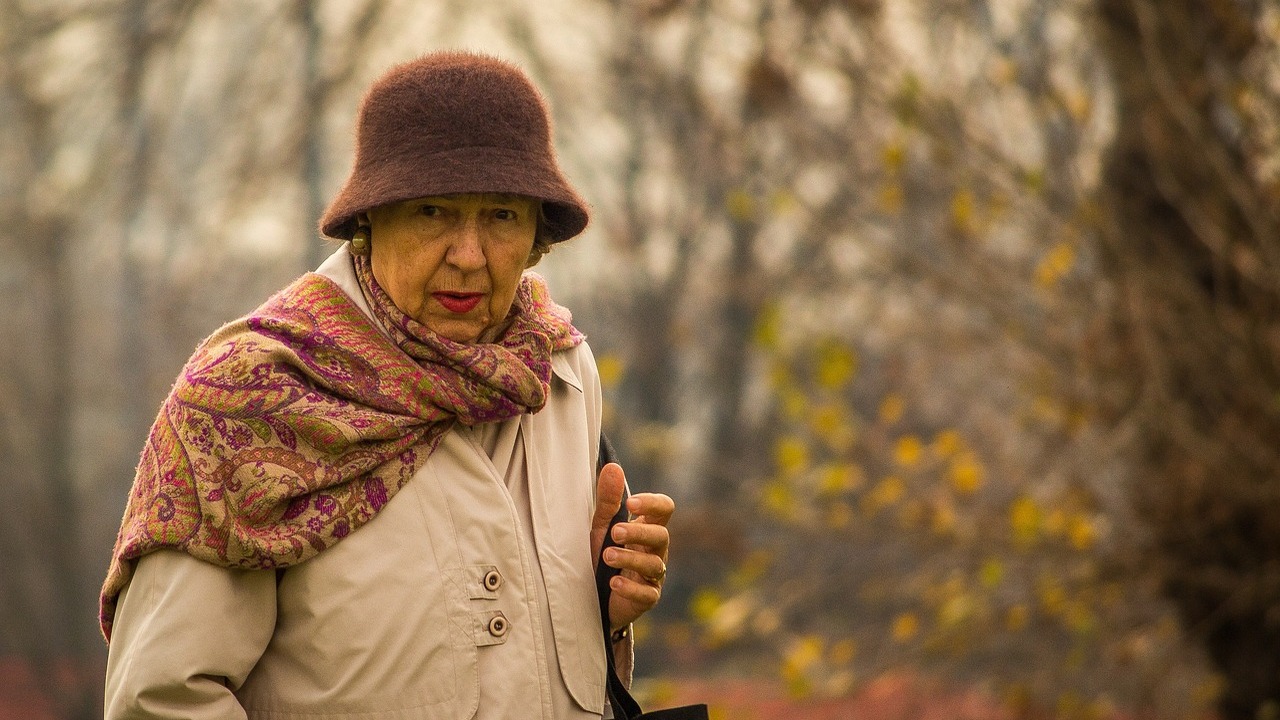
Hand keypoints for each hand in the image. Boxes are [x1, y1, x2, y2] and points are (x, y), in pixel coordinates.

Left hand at [589, 462, 674, 630]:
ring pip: (655, 565)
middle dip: (639, 533)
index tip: (630, 503)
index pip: (664, 509)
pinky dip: (631, 588)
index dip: (652, 504)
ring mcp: (654, 575)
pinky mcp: (647, 598)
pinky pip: (647, 594)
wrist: (591, 595)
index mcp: (647, 527)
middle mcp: (655, 550)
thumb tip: (613, 467)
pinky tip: (614, 583)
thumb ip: (607, 500)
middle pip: (662, 535)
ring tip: (607, 556)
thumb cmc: (601, 555)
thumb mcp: (600, 526)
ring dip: (630, 559)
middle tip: (615, 533)